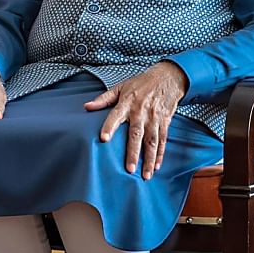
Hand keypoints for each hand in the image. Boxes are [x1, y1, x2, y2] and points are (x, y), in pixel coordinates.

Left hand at [85, 61, 188, 179]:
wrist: (167, 78)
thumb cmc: (140, 84)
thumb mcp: (120, 87)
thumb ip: (103, 99)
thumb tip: (86, 107)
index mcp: (127, 103)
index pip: (116, 116)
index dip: (109, 126)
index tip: (103, 139)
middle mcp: (141, 112)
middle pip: (136, 134)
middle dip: (133, 152)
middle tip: (129, 169)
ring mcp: (154, 118)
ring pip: (152, 141)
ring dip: (149, 159)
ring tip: (145, 175)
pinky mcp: (165, 122)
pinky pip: (163, 140)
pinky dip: (160, 154)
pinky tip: (156, 166)